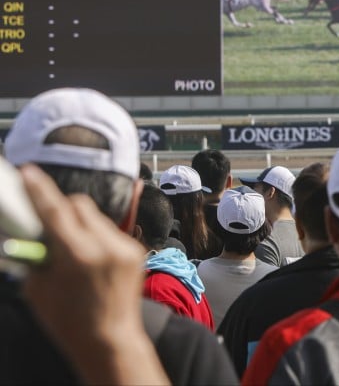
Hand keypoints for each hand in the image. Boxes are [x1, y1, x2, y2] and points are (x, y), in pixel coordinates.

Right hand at [19, 164, 168, 384]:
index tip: (28, 172)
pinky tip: (89, 257)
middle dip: (61, 207)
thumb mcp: (38, 288)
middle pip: (79, 205)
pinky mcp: (136, 250)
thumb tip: (29, 229)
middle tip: (47, 220)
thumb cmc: (68, 321)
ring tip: (70, 248)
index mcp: (78, 256)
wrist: (110, 340)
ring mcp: (126, 247)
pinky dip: (96, 236)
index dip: (39, 189)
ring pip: (96, 217)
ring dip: (79, 223)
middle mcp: (106, 246)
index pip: (55, 211)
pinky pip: (111, 231)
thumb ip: (36, 253)